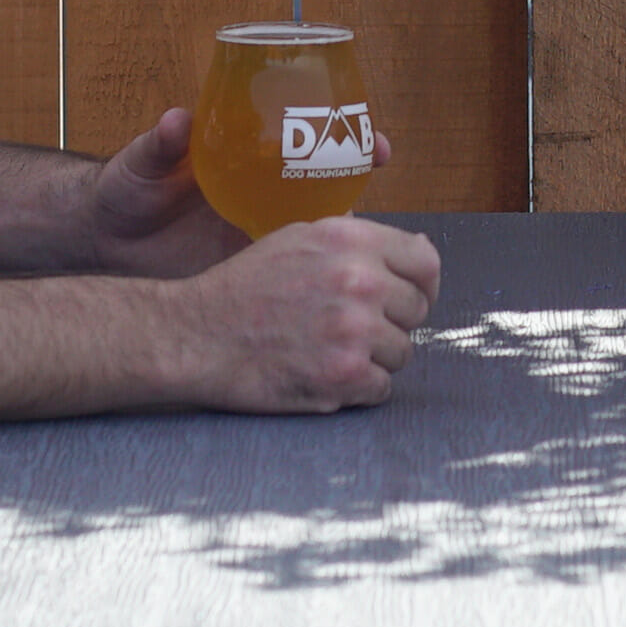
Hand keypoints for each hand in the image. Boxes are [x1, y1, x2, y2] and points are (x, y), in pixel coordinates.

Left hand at [70, 106, 399, 279]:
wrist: (106, 246)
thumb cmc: (124, 194)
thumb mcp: (142, 165)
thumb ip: (159, 144)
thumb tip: (176, 120)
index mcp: (242, 157)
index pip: (304, 137)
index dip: (344, 133)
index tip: (372, 135)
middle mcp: (259, 188)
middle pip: (325, 175)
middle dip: (360, 166)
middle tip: (379, 159)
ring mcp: (258, 227)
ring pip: (318, 225)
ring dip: (352, 225)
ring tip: (378, 225)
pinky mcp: (249, 265)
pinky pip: (292, 266)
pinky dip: (316, 270)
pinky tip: (340, 279)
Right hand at [165, 217, 443, 412]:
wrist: (198, 335)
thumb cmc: (245, 287)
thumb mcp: (300, 238)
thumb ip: (359, 242)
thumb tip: (420, 249)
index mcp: (352, 241)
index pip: (426, 262)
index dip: (422, 283)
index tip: (409, 296)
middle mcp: (360, 281)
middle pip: (417, 311)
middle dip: (392, 322)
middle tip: (353, 327)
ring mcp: (354, 331)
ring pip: (402, 353)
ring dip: (374, 357)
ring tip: (332, 350)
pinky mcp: (343, 377)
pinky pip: (382, 388)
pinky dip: (360, 387)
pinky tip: (327, 373)